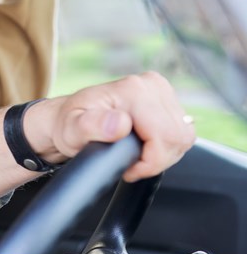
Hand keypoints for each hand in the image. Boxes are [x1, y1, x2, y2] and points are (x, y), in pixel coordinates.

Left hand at [24, 71, 196, 181]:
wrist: (69, 119)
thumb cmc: (70, 125)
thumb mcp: (72, 129)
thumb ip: (91, 126)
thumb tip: (119, 123)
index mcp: (133, 89)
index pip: (165, 136)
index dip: (150, 162)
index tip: (128, 168)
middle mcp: (150, 85)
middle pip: (178, 137)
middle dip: (156, 160)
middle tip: (130, 164)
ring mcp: (160, 91)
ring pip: (184, 136)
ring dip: (162, 154)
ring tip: (134, 155)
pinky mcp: (166, 100)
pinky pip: (182, 132)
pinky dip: (166, 147)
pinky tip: (144, 147)